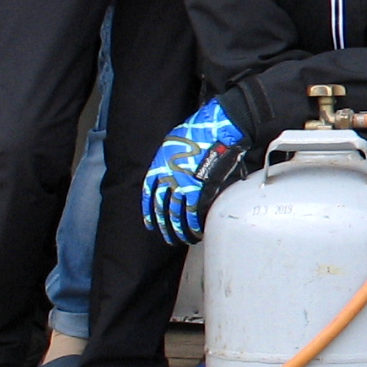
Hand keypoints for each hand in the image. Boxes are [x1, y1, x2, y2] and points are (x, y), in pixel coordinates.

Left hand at [142, 99, 247, 245]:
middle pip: (162, 209)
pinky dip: (194, 224)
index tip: (150, 223)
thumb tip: (173, 168)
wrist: (217, 127)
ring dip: (179, 230)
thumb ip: (170, 158)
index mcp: (159, 165)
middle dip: (164, 226)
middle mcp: (167, 178)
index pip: (150, 195)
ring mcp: (182, 185)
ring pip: (176, 214)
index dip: (149, 211)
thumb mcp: (173, 141)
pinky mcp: (199, 189)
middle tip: (168, 237)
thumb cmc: (199, 129)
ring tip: (182, 239)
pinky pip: (193, 213)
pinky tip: (196, 231)